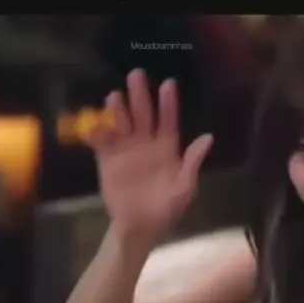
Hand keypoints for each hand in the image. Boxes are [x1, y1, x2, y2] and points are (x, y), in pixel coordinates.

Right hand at [91, 69, 213, 241]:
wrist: (139, 228)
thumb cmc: (165, 209)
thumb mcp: (184, 189)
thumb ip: (193, 163)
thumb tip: (208, 138)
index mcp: (168, 148)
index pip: (168, 121)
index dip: (168, 103)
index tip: (168, 84)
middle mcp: (146, 144)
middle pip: (144, 115)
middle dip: (140, 95)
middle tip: (137, 74)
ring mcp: (126, 150)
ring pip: (122, 124)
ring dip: (118, 110)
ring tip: (115, 96)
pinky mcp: (107, 160)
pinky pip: (102, 143)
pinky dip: (98, 133)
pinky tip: (95, 125)